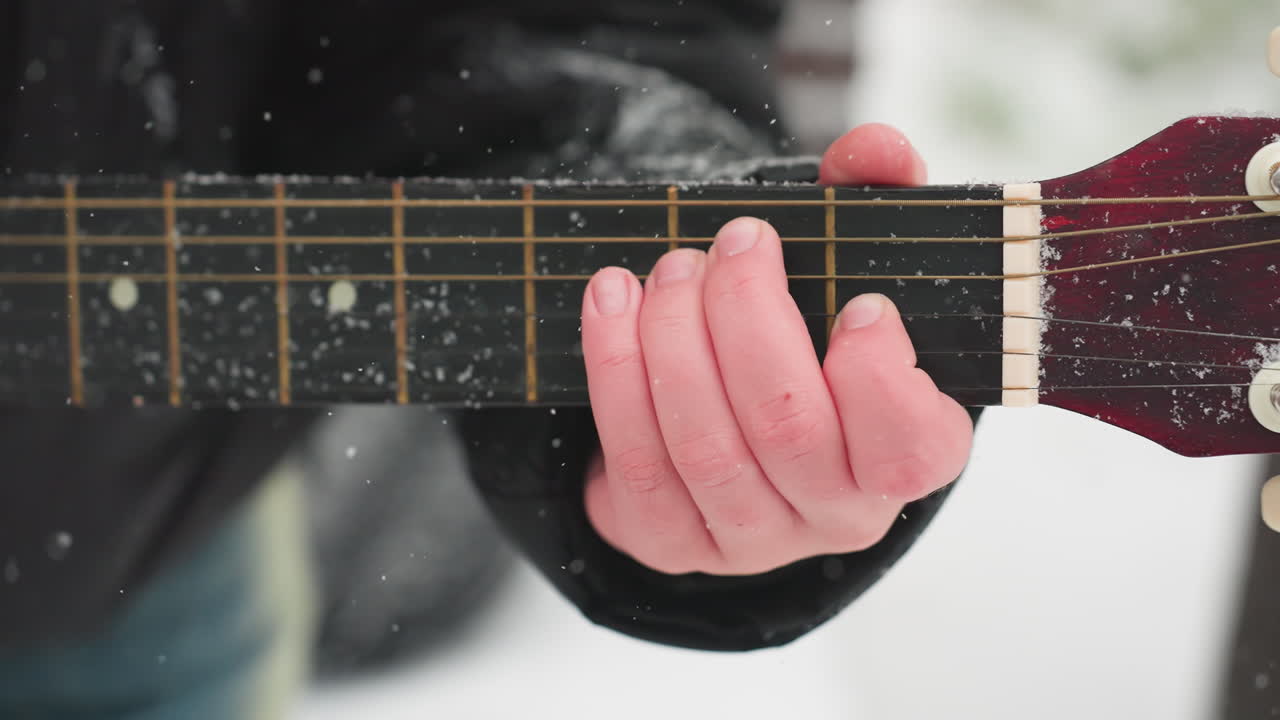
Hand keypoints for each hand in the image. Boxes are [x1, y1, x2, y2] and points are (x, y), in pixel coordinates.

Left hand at [579, 124, 973, 575]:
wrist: (735, 412)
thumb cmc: (811, 330)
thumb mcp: (853, 262)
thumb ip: (878, 198)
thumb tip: (880, 147)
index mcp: (907, 457)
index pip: (908, 447)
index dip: (879, 377)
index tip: (856, 303)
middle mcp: (835, 514)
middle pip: (788, 428)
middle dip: (747, 316)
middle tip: (736, 242)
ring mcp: (751, 538)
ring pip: (705, 445)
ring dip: (674, 337)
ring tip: (670, 267)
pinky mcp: (670, 541)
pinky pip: (636, 463)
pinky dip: (615, 370)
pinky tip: (611, 301)